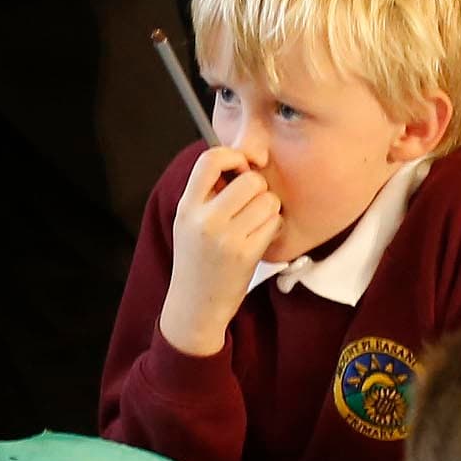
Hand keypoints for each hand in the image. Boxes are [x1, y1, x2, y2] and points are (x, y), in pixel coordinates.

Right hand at [158, 147, 280, 357]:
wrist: (195, 304)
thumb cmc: (196, 259)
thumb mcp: (188, 223)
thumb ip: (207, 194)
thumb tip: (241, 163)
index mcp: (187, 207)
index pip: (209, 160)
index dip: (232, 156)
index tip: (240, 167)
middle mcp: (205, 220)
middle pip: (250, 180)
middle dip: (258, 187)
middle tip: (251, 202)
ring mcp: (227, 238)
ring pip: (268, 200)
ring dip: (268, 208)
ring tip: (256, 222)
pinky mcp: (247, 254)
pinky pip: (273, 223)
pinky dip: (273, 227)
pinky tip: (261, 237)